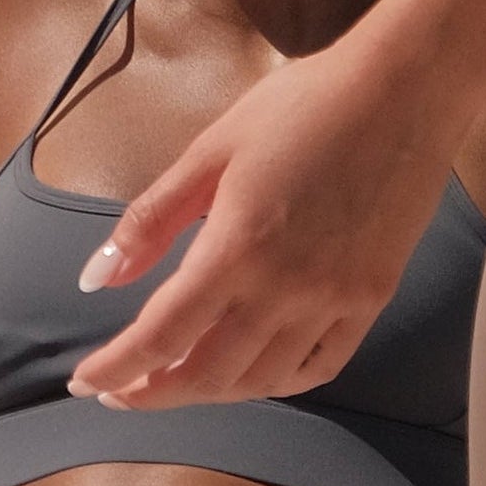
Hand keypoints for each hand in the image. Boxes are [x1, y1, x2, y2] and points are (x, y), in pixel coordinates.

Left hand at [64, 33, 466, 406]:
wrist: (402, 93)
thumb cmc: (297, 108)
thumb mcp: (207, 152)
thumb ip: (149, 221)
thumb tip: (96, 279)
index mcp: (237, 247)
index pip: (162, 333)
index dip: (117, 368)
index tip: (83, 382)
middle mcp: (288, 288)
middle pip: (209, 372)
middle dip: (154, 391)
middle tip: (118, 390)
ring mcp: (337, 300)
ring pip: (262, 379)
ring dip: (209, 392)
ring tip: (171, 381)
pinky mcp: (372, 300)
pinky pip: (320, 366)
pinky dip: (275, 382)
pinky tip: (249, 372)